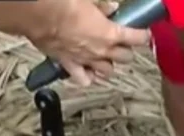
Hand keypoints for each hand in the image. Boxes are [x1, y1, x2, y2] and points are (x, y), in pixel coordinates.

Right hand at [26, 0, 149, 85]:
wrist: (40, 15)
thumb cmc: (64, 5)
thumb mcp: (90, 0)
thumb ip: (103, 7)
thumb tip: (111, 8)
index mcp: (111, 34)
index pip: (138, 39)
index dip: (143, 36)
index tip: (143, 33)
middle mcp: (102, 51)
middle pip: (125, 58)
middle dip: (125, 51)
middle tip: (121, 43)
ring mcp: (87, 61)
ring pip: (108, 72)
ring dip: (109, 65)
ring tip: (106, 58)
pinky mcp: (71, 66)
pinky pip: (84, 79)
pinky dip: (88, 78)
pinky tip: (88, 72)